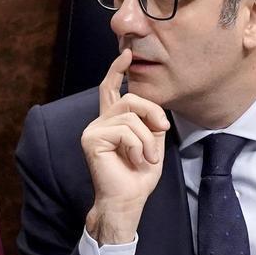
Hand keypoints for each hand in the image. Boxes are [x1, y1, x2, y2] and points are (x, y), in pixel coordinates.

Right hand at [80, 49, 169, 244]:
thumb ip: (152, 122)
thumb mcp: (153, 143)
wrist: (127, 201)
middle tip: (163, 130)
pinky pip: (125, 130)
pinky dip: (138, 146)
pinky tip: (135, 160)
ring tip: (146, 158)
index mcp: (112, 122)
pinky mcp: (92, 139)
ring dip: (147, 139)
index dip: (117, 70)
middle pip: (130, 99)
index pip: (111, 89)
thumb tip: (155, 111)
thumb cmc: (138, 177)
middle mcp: (99, 122)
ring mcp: (93, 130)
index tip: (127, 53)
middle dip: (152, 113)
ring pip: (131, 117)